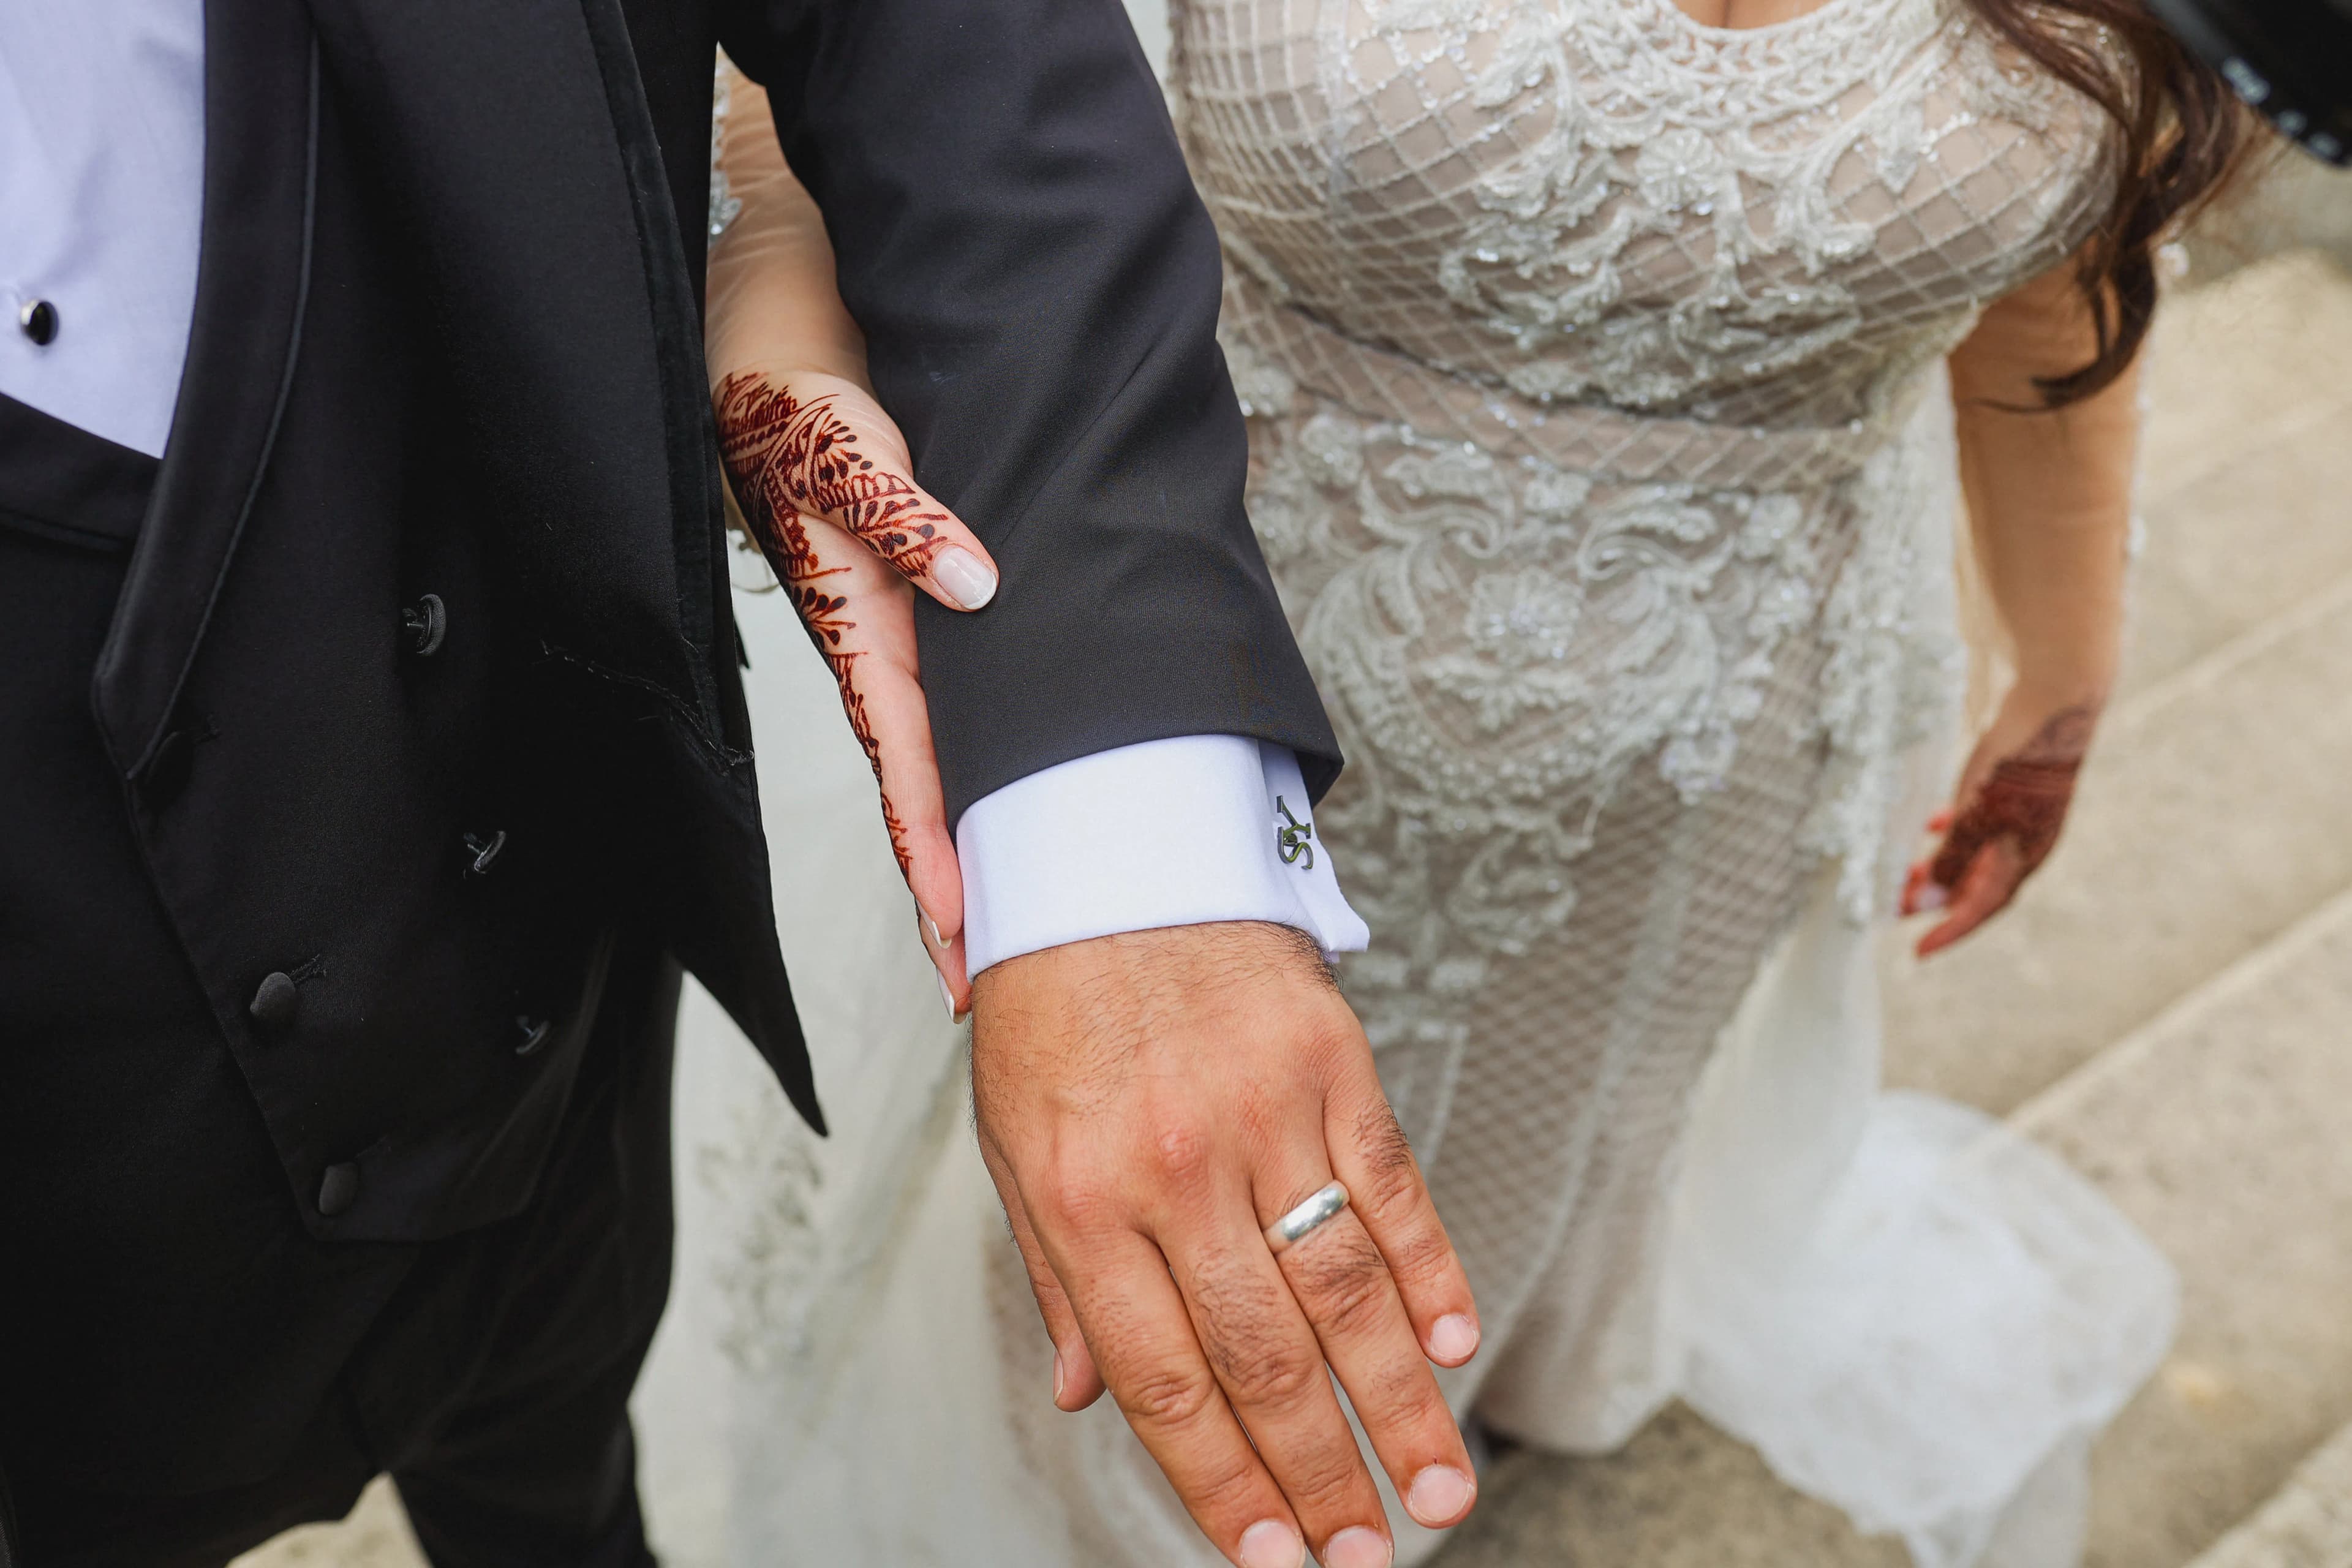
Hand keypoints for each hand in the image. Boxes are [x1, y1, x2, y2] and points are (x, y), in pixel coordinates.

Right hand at [716, 365, 997, 1011]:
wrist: (777, 340)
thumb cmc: (800, 394)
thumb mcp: (844, 449)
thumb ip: (904, 515)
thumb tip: (974, 587)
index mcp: (862, 631)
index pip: (907, 769)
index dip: (938, 855)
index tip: (967, 932)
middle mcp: (883, 649)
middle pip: (927, 794)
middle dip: (956, 887)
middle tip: (996, 975)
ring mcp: (902, 635)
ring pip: (946, 761)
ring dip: (975, 839)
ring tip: (1019, 921)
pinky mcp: (921, 604)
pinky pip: (960, 703)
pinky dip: (990, 762)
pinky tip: (1028, 797)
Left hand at [971, 921, 1482, 1567]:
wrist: (1110, 848)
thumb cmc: (1054, 1006)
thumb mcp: (1017, 1145)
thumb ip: (1058, 1276)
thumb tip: (1088, 1400)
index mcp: (1083, 1200)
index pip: (1163, 1378)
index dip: (1220, 1481)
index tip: (1269, 1557)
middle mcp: (1176, 1167)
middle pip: (1266, 1355)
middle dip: (1321, 1476)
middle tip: (1364, 1561)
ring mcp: (1263, 1113)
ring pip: (1345, 1291)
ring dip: (1401, 1405)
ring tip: (1438, 1494)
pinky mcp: (1331, 1063)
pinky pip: (1390, 1187)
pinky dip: (1429, 1271)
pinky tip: (1454, 1345)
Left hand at [1901, 691, 2099, 956]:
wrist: (2054, 707)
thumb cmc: (2016, 766)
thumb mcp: (1977, 816)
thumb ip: (1955, 857)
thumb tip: (1934, 898)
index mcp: (2021, 859)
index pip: (1981, 909)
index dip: (1949, 931)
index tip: (1918, 951)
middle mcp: (2024, 844)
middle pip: (1974, 886)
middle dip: (1934, 899)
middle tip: (1894, 904)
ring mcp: (2021, 817)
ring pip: (1973, 855)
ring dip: (1938, 866)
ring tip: (1903, 872)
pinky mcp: (2014, 791)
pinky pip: (1978, 822)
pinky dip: (1951, 829)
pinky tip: (1928, 823)